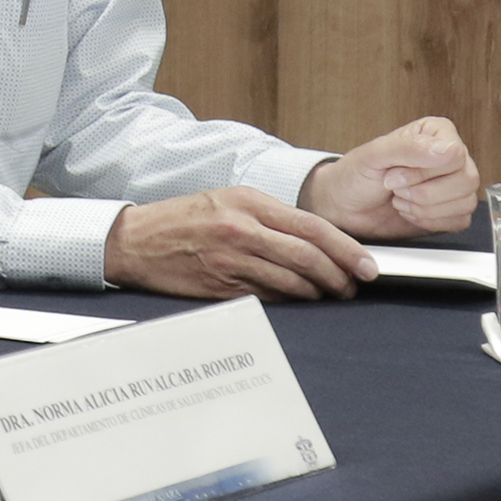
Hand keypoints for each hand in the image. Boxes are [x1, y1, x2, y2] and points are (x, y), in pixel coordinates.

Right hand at [103, 187, 375, 299]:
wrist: (133, 241)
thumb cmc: (181, 219)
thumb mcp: (226, 199)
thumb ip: (268, 215)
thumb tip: (311, 238)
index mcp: (246, 202)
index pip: (311, 226)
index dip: (345, 248)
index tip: (366, 264)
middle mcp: (240, 230)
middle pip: (307, 257)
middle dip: (339, 276)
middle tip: (352, 286)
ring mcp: (230, 262)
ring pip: (291, 283)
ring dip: (317, 293)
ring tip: (328, 295)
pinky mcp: (221, 288)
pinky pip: (267, 299)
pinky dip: (288, 301)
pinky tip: (296, 300)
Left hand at [300, 117, 480, 240]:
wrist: (344, 207)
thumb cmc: (355, 175)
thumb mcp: (373, 154)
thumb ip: (409, 148)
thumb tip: (450, 150)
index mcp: (436, 133)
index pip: (456, 154)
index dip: (424, 171)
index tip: (394, 173)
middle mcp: (450, 157)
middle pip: (467, 180)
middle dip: (423, 192)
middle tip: (395, 188)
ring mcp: (452, 184)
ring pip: (466, 203)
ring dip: (425, 208)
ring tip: (400, 198)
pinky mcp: (450, 211)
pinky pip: (460, 221)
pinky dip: (430, 222)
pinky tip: (410, 212)